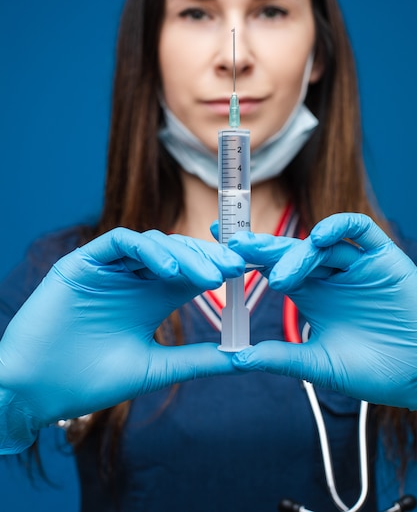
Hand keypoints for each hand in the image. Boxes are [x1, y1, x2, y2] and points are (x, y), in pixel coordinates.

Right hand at [0, 228, 244, 451]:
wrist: (36, 391)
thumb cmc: (91, 381)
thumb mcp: (156, 367)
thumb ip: (198, 359)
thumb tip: (245, 359)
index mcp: (151, 298)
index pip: (192, 273)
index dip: (219, 268)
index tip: (248, 274)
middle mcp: (133, 279)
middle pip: (178, 254)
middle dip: (208, 258)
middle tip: (235, 268)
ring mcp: (109, 268)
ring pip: (153, 243)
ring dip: (183, 255)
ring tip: (208, 277)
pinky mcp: (83, 263)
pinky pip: (118, 242)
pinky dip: (146, 250)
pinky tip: (169, 272)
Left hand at [228, 213, 416, 408]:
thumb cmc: (376, 372)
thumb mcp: (321, 365)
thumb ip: (281, 358)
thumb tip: (235, 358)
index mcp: (310, 294)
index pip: (271, 267)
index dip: (246, 257)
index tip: (215, 250)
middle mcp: (328, 275)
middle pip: (289, 252)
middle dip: (261, 248)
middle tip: (234, 246)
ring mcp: (355, 264)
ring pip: (319, 245)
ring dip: (296, 255)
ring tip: (278, 277)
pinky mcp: (382, 257)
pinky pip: (360, 231)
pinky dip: (341, 227)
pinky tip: (321, 236)